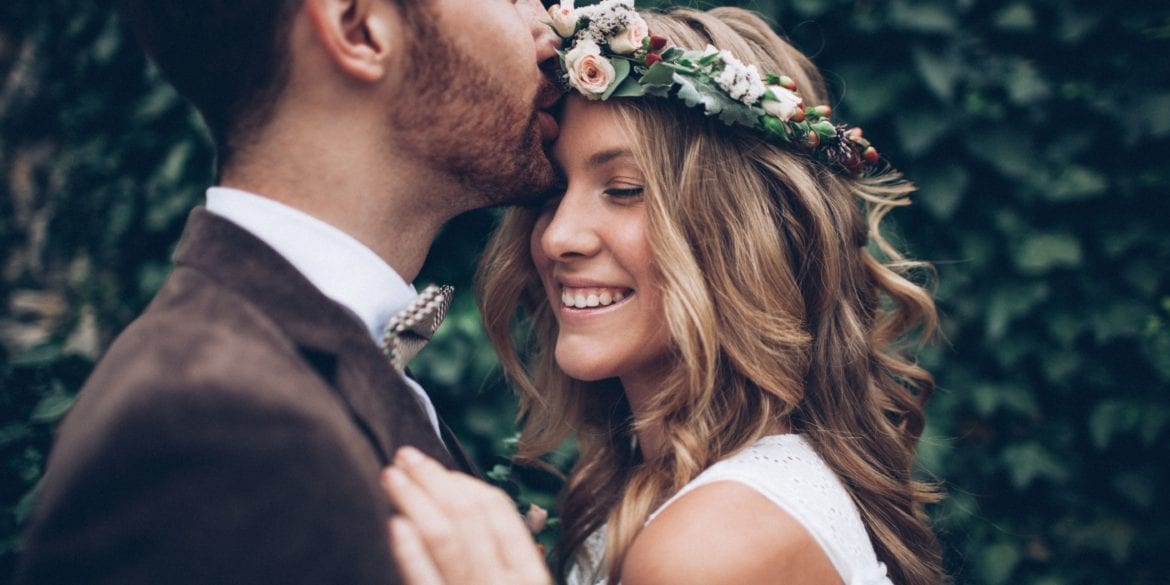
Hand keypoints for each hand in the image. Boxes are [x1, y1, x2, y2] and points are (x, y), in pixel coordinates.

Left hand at [382, 447, 553, 584]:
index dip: (465, 482)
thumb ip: (512, 557)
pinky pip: (423, 579)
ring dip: (414, 498)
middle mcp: (503, 582)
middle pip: (466, 513)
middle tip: (405, 456)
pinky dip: (409, 550)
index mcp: (529, 573)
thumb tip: (513, 510)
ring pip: (442, 536)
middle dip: (433, 478)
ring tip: (392, 476)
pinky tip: (396, 524)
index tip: (438, 469)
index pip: (498, 510)